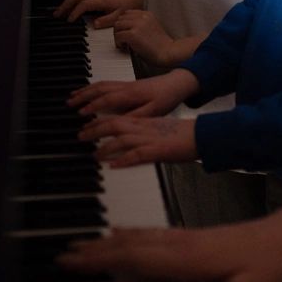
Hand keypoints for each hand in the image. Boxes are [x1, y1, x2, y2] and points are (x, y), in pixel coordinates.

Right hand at [53, 0, 143, 23]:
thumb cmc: (128, 6)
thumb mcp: (119, 16)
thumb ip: (107, 21)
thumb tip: (94, 24)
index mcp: (101, 1)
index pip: (83, 5)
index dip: (75, 12)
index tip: (70, 21)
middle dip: (64, 6)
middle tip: (57, 16)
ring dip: (67, 4)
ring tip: (59, 13)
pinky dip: (72, 4)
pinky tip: (70, 11)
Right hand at [56, 192, 281, 280]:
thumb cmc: (269, 268)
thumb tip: (158, 281)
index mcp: (187, 257)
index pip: (135, 257)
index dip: (101, 259)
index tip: (70, 260)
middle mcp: (181, 243)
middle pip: (131, 244)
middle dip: (96, 249)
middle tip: (64, 252)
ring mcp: (187, 238)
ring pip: (140, 238)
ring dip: (110, 241)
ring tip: (85, 246)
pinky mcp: (194, 239)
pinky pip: (153, 236)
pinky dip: (131, 236)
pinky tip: (125, 235)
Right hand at [68, 68, 198, 117]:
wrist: (177, 83)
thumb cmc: (166, 97)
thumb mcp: (153, 111)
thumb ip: (135, 117)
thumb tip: (119, 123)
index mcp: (130, 94)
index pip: (106, 99)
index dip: (92, 107)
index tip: (80, 114)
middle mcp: (125, 87)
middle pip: (99, 88)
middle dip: (83, 95)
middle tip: (68, 102)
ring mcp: (125, 84)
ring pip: (101, 84)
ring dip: (86, 89)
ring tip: (73, 95)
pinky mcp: (128, 84)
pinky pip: (106, 84)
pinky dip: (94, 87)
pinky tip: (91, 91)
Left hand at [80, 115, 195, 166]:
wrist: (201, 134)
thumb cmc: (181, 135)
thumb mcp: (157, 131)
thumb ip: (141, 134)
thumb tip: (125, 144)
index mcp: (144, 121)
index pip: (116, 118)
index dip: (99, 121)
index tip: (86, 125)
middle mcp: (144, 127)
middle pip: (114, 124)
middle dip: (95, 129)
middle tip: (81, 136)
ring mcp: (150, 138)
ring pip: (122, 138)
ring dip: (105, 145)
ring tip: (93, 153)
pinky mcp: (159, 150)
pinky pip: (138, 154)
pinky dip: (124, 159)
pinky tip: (114, 164)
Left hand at [113, 10, 176, 66]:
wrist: (167, 52)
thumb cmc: (161, 44)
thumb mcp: (153, 27)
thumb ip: (142, 23)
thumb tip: (126, 26)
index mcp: (147, 14)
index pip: (127, 13)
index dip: (124, 23)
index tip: (126, 32)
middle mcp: (142, 17)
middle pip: (121, 18)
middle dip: (119, 29)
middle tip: (123, 39)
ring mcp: (137, 25)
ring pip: (117, 25)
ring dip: (118, 35)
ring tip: (124, 43)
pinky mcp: (133, 34)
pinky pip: (118, 36)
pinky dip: (119, 43)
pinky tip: (125, 48)